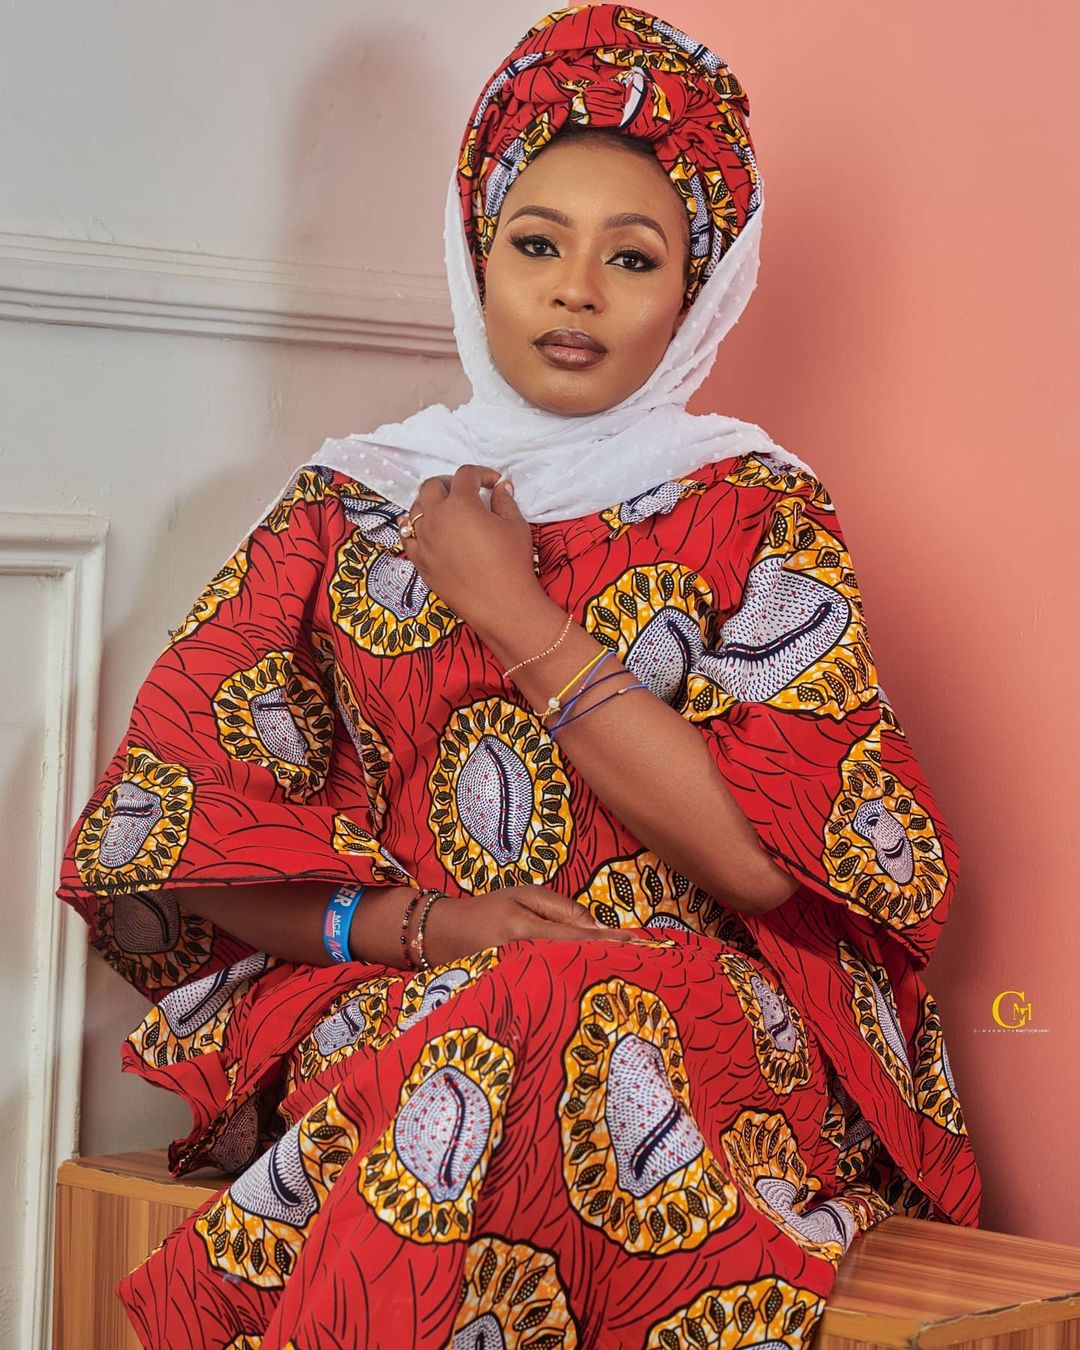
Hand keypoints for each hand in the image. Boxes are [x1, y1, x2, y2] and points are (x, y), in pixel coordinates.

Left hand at [397, 463, 539, 628]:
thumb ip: (505, 501)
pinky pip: (407, 538)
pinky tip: (423, 528)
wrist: (501, 604)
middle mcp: (436, 518)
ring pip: (415, 509)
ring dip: (430, 504)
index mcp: (461, 504)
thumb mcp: (515, 525)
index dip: (481, 473)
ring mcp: (424, 540)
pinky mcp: (420, 561)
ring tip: (446, 511)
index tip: (493, 482)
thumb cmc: (512, 563)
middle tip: (465, 492)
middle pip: (432, 486)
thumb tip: (501, 488)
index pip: (465, 475)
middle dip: (449, 483)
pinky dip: (413, 528)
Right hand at [420, 885, 639, 967]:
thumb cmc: (485, 910)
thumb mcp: (520, 895)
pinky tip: (589, 985)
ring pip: (563, 976)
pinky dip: (570, 985)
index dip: (608, 940)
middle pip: (573, 961)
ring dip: (592, 975)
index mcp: (523, 929)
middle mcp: (521, 956)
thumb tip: (593, 926)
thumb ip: (558, 908)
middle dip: (605, 961)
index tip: (638, 944)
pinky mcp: (513, 991)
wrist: (441, 935)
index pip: (576, 935)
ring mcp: (516, 978)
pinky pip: (549, 986)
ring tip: (624, 977)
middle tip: (643, 963)